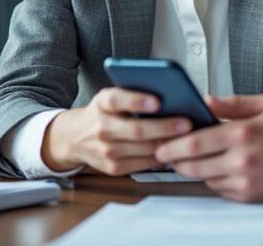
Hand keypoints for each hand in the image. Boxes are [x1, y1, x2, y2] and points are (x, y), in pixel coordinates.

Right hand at [41, 87, 192, 175]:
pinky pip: (143, 164)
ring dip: (168, 144)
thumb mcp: (111, 97)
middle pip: (136, 130)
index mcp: (102, 103)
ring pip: (144, 149)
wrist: (75, 137)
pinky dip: (161, 157)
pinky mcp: (112, 168)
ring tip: (187, 138)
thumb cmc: (102, 113)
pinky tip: (173, 150)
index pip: (117, 100)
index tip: (158, 101)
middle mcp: (101, 127)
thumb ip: (133, 94)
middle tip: (187, 124)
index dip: (137, 100)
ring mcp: (106, 150)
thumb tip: (169, 96)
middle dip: (165, 127)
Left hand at [154, 93, 262, 201]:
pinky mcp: (249, 196)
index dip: (172, 145)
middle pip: (191, 165)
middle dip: (175, 160)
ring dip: (194, 169)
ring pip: (203, 178)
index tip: (162, 143)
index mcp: (243, 133)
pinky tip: (219, 167)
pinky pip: (219, 189)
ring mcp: (244, 182)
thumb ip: (234, 103)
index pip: (193, 142)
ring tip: (194, 158)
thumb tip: (206, 101)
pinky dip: (214, 179)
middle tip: (168, 154)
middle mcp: (240, 160)